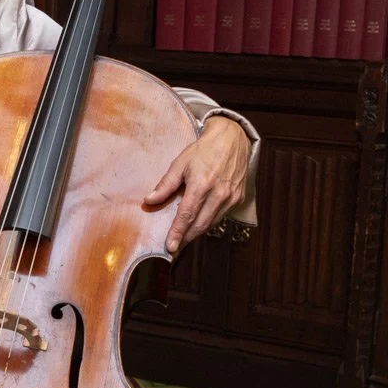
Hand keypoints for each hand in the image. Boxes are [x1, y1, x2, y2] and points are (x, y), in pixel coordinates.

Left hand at [143, 116, 250, 253]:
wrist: (232, 139)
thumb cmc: (203, 150)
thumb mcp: (180, 163)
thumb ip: (166, 184)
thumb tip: (150, 200)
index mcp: (201, 184)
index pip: (187, 215)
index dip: (177, 232)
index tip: (170, 246)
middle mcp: (219, 193)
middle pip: (200, 224)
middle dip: (186, 238)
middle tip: (174, 247)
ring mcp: (231, 197)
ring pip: (211, 223)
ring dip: (197, 233)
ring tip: (183, 239)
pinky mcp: (238, 198)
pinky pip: (221, 216)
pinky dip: (209, 223)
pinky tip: (198, 225)